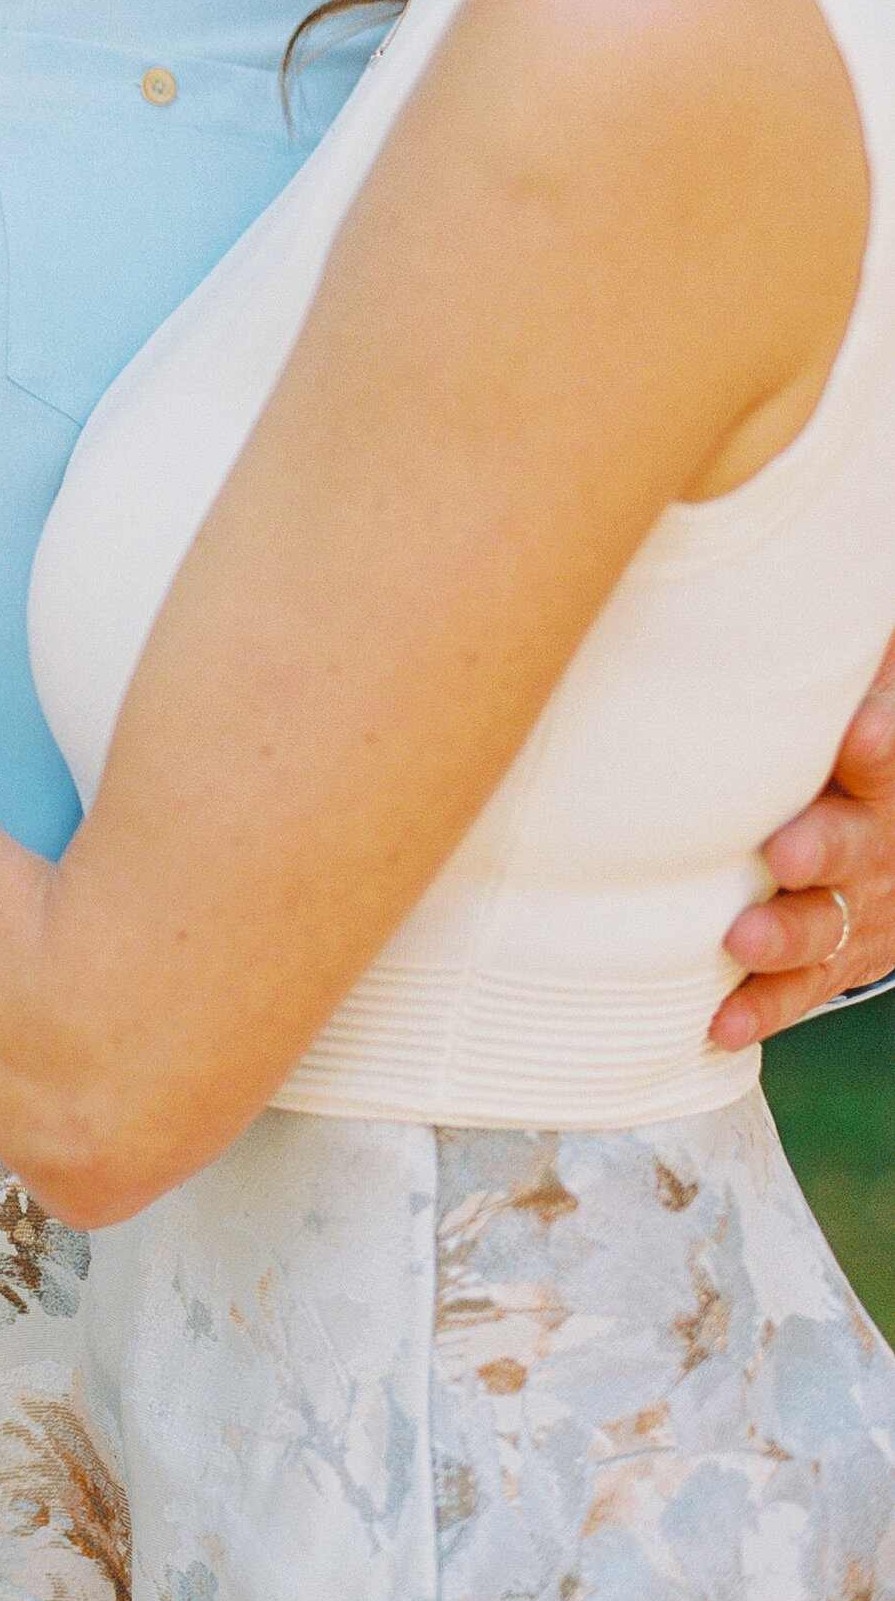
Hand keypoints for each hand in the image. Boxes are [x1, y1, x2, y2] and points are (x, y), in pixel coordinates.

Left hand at [717, 639, 894, 1048]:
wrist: (887, 849)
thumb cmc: (836, 758)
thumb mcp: (850, 708)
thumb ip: (835, 667)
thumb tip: (774, 576)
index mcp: (882, 771)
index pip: (888, 753)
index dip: (879, 744)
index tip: (860, 728)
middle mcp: (875, 842)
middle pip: (857, 843)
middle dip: (824, 848)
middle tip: (785, 851)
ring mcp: (856, 908)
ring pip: (824, 925)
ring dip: (785, 937)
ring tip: (741, 942)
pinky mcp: (833, 961)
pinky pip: (799, 993)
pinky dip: (762, 1011)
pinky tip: (721, 1024)